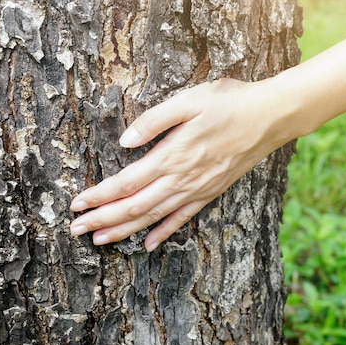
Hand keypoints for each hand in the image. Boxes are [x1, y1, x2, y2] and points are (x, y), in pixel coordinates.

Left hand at [69, 77, 296, 251]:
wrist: (270, 118)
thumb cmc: (228, 103)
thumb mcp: (188, 101)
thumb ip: (153, 121)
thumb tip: (124, 142)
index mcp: (171, 156)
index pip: (125, 183)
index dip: (98, 196)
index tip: (76, 204)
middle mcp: (181, 179)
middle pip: (133, 206)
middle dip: (101, 220)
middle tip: (75, 230)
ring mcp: (196, 190)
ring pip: (152, 217)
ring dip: (124, 230)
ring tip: (99, 241)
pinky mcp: (210, 192)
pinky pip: (182, 218)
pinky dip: (163, 232)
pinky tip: (149, 243)